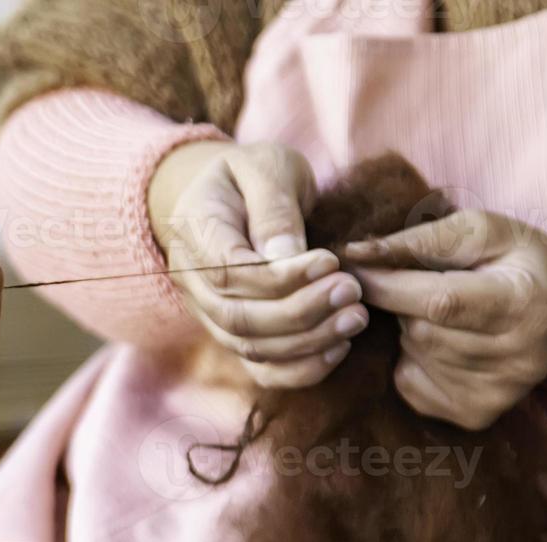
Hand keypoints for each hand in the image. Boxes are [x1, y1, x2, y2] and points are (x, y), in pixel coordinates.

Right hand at [148, 141, 368, 387]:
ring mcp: (208, 313)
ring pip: (250, 348)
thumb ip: (274, 209)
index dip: (281, 278)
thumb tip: (287, 257)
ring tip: (355, 318)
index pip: (230, 272)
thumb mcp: (266, 167)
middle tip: (352, 292)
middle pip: (238, 317)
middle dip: (300, 313)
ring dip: (307, 341)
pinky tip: (337, 348)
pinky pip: (260, 369)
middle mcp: (191, 281)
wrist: (230, 196)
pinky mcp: (234, 334)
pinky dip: (299, 369)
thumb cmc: (252, 175)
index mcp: (194, 231)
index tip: (331, 261)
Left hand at [345, 210, 546, 429]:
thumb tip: (356, 253)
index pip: (439, 301)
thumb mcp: (483, 231)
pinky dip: (412, 360)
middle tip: (420, 286)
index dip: (388, 285)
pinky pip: (411, 385)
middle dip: (402, 304)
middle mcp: (516, 359)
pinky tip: (443, 344)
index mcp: (523, 305)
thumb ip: (421, 240)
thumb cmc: (518, 260)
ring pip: (414, 355)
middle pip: (421, 331)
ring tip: (442, 314)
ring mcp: (498, 394)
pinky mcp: (477, 415)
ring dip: (410, 330)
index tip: (353, 266)